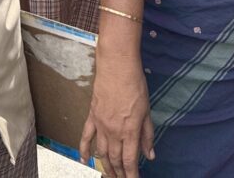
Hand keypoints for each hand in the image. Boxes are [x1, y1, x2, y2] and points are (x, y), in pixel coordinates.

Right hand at [79, 56, 155, 177]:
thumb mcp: (146, 111)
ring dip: (105, 166)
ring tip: (109, 175)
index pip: (130, 161)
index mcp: (130, 131)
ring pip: (101, 153)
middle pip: (115, 159)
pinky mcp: (92, 116)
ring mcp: (101, 125)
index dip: (132, 175)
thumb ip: (147, 135)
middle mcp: (114, 132)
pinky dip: (84, 150)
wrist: (117, 66)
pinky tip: (84, 161)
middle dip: (119, 173)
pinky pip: (85, 137)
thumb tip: (150, 155)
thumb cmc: (135, 85)